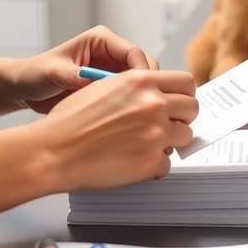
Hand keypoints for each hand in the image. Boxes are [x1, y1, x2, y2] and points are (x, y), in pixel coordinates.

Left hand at [0, 26, 158, 122]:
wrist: (26, 89)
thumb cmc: (36, 74)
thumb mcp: (53, 73)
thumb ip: (73, 75)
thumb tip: (90, 80)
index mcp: (101, 40)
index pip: (133, 54)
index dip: (143, 74)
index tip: (144, 94)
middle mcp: (111, 53)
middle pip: (144, 69)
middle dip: (148, 89)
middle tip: (146, 111)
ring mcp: (112, 71)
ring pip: (141, 85)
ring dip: (142, 100)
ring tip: (139, 120)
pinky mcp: (111, 88)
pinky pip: (130, 97)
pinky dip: (133, 109)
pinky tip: (130, 124)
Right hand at [34, 66, 198, 191]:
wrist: (54, 150)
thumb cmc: (70, 121)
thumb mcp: (104, 87)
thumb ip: (135, 88)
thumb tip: (154, 94)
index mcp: (140, 81)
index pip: (185, 82)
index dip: (184, 94)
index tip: (179, 103)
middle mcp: (152, 104)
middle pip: (192, 108)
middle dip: (182, 118)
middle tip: (168, 125)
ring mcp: (154, 133)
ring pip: (185, 137)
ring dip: (170, 142)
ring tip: (146, 144)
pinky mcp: (149, 162)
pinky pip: (167, 164)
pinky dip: (154, 166)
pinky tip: (134, 162)